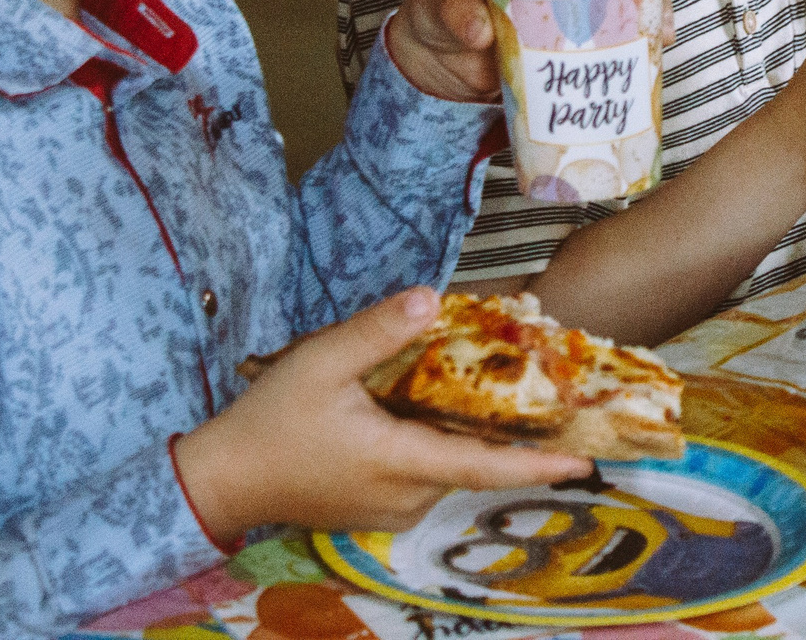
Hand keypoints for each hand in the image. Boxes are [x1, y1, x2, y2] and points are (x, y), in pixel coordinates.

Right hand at [173, 288, 590, 539]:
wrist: (222, 481)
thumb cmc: (270, 422)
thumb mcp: (319, 363)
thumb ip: (376, 331)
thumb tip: (431, 298)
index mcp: (398, 462)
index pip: (483, 467)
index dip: (536, 464)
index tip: (584, 461)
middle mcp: (406, 495)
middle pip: (476, 466)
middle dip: (519, 439)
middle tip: (559, 403)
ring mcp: (392, 507)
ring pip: (452, 472)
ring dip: (481, 441)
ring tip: (516, 400)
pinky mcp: (379, 506)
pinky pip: (429, 477)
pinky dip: (448, 448)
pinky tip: (452, 415)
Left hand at [383, 0, 677, 102]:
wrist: (448, 60)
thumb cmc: (443, 13)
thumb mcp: (437, 8)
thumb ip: (454, 13)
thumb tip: (479, 33)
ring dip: (658, 0)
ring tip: (662, 29)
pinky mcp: (587, 29)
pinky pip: (626, 26)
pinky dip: (644, 37)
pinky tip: (653, 53)